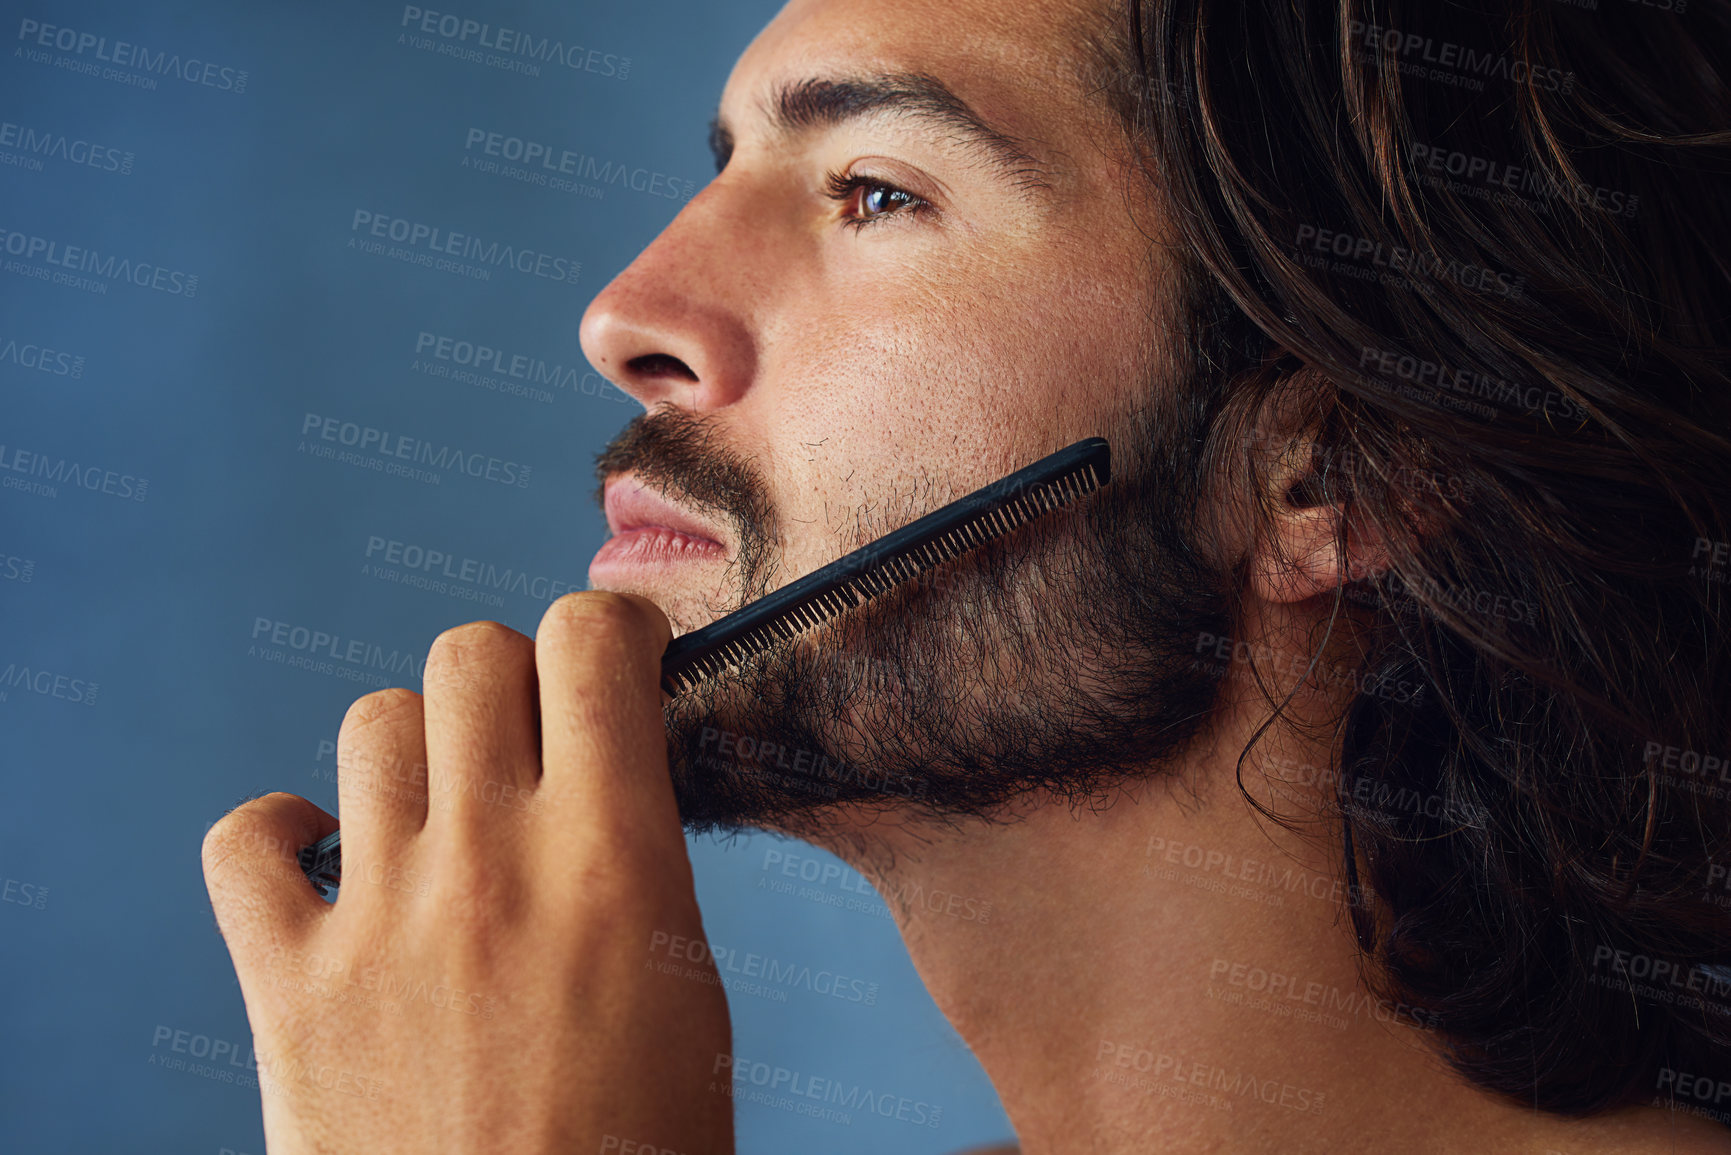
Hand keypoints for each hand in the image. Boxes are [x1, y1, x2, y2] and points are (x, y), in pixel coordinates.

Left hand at [202, 592, 733, 1153]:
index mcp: (611, 860)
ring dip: (411, 746)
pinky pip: (243, 840)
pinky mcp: (288, 985)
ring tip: (439, 807)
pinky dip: (278, 832)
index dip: (604, 629)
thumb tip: (605, 778)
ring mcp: (377, 918)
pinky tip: (325, 861)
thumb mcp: (688, 988)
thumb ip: (639, 859)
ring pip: (370, 724)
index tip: (613, 658)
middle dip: (510, 675)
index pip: (586, 642)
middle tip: (532, 735)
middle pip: (469, 655)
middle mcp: (488, 862)